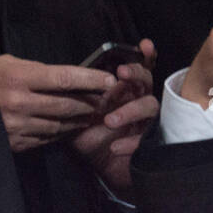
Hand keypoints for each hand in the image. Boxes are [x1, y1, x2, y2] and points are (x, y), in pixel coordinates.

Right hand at [0, 54, 114, 152]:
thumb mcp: (6, 63)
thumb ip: (36, 71)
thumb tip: (66, 77)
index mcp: (18, 76)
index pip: (65, 78)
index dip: (91, 80)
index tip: (109, 81)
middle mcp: (19, 102)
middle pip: (67, 105)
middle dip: (90, 103)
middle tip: (104, 101)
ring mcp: (16, 125)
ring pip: (58, 125)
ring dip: (78, 121)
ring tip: (90, 116)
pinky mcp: (12, 142)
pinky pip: (44, 139)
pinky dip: (60, 134)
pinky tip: (68, 129)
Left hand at [69, 39, 159, 194]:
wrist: (102, 167)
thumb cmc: (92, 136)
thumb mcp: (78, 115)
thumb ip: (75, 99)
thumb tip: (62, 84)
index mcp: (125, 90)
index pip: (138, 68)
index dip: (144, 56)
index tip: (143, 45)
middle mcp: (139, 100)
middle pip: (147, 80)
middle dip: (136, 74)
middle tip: (121, 73)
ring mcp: (148, 121)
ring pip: (150, 106)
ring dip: (130, 110)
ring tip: (109, 120)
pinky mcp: (150, 143)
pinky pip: (145, 139)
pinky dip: (130, 142)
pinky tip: (115, 146)